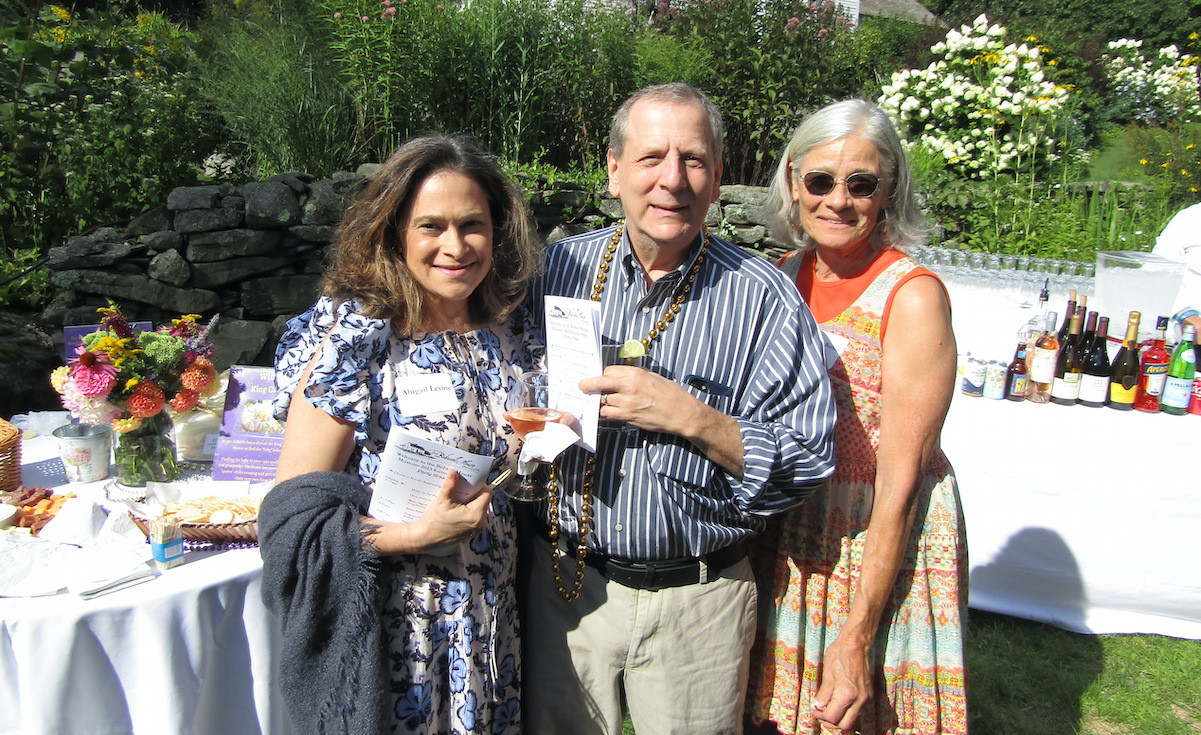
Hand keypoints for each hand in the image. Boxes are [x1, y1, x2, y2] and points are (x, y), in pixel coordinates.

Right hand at [362, 469, 490, 553]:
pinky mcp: (473, 531)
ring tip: (458, 498)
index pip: (487, 493)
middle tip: (461, 488)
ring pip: (480, 508)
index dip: (479, 485)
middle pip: (484, 500)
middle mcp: (480, 523)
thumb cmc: (433, 522)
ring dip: (471, 501)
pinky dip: (469, 509)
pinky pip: (476, 516)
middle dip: (473, 493)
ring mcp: (477, 529)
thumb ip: (450, 484)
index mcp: (475, 515)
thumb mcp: (442, 500)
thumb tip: (454, 471)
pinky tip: (457, 507)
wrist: (426, 538)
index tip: (469, 482)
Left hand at [579, 365, 697, 434]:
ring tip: (598, 401)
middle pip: (600, 383)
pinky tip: (607, 411)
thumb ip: (636, 375)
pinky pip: (608, 413)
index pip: (609, 370)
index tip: (602, 377)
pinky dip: (605, 412)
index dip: (604, 374)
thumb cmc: (671, 394)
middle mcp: (628, 386)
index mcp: (635, 373)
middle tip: (581, 385)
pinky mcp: (627, 416)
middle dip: (589, 384)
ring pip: (602, 400)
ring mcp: (626, 402)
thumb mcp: (653, 376)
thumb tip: (621, 376)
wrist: (682, 413)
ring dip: (599, 400)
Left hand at [811, 634, 871, 731]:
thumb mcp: (827, 674)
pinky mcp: (869, 695)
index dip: (820, 716)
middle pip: (845, 725)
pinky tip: (838, 705)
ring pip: (853, 720)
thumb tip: (818, 707)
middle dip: (831, 723)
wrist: (856, 644)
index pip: (832, 717)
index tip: (814, 710)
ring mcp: (866, 698)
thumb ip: (824, 694)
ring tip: (828, 710)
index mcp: (846, 694)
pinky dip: (847, 713)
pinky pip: (857, 712)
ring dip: (840, 719)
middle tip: (821, 714)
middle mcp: (859, 699)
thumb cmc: (839, 655)